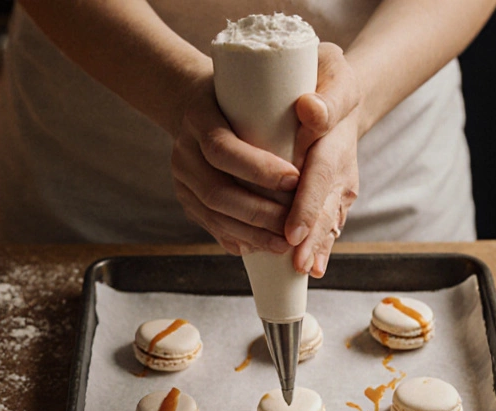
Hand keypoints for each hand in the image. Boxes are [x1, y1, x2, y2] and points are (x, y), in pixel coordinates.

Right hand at [170, 77, 299, 255]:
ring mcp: (182, 177)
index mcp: (198, 115)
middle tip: (294, 224)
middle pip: (216, 191)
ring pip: (212, 214)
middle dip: (259, 213)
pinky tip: (261, 247)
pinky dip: (237, 238)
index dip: (258, 169)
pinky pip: (210, 224)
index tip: (295, 179)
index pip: (222, 149)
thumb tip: (313, 112)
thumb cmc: (244, 88)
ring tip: (284, 244)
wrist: (198, 101)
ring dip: (251, 233)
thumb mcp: (267, 78)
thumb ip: (291, 92)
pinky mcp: (187, 197)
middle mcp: (183, 150)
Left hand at [286, 42, 362, 277]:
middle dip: (312, 237)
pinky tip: (313, 267)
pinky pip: (328, 220)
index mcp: (337, 137)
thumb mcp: (333, 73)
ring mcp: (340, 182)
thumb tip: (309, 110)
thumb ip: (328, 94)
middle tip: (298, 264)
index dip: (307, 205)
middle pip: (326, 206)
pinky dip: (321, 244)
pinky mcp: (334, 193)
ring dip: (318, 247)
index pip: (320, 176)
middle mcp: (341, 165)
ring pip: (329, 218)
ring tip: (304, 271)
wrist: (339, 91)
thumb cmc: (328, 78)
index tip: (292, 230)